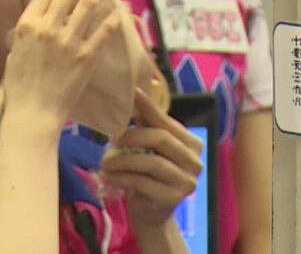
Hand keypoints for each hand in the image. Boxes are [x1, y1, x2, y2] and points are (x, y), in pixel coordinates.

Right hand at [1, 0, 121, 129]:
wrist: (33, 112)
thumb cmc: (19, 88)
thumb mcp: (12, 54)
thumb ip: (26, 37)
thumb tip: (36, 28)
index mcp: (26, 26)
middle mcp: (47, 28)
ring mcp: (69, 41)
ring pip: (88, 4)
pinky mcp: (87, 56)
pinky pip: (104, 29)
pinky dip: (112, 16)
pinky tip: (117, 11)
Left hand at [101, 89, 203, 226]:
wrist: (150, 210)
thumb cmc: (148, 173)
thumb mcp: (148, 146)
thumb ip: (146, 122)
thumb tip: (136, 90)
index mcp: (192, 143)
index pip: (166, 122)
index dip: (148, 107)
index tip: (132, 92)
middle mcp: (195, 162)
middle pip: (161, 139)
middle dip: (132, 136)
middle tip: (112, 139)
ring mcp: (187, 182)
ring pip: (151, 162)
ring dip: (122, 160)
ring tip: (105, 161)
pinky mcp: (173, 198)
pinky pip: (142, 182)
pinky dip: (121, 177)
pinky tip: (109, 175)